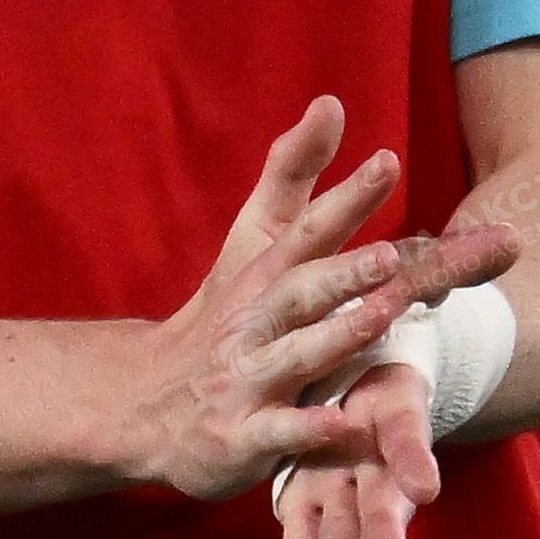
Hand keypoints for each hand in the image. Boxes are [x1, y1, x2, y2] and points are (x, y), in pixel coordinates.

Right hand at [121, 97, 421, 501]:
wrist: (147, 403)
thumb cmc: (224, 317)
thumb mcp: (252, 243)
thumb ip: (294, 176)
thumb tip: (331, 102)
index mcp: (265, 275)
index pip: (307, 228)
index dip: (346, 197)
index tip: (388, 161)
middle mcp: (256, 321)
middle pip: (300, 290)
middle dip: (344, 272)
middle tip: (392, 256)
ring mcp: (247, 378)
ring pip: (296, 355)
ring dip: (338, 337)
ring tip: (384, 317)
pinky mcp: (243, 436)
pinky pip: (279, 432)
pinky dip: (310, 428)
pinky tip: (345, 422)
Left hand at [270, 221, 519, 538]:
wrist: (376, 356)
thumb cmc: (391, 320)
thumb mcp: (414, 287)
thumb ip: (456, 265)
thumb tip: (513, 234)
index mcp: (394, 401)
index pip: (410, 431)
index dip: (414, 455)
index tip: (422, 487)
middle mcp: (375, 449)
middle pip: (382, 493)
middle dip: (382, 528)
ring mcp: (347, 477)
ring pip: (343, 530)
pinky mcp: (316, 493)